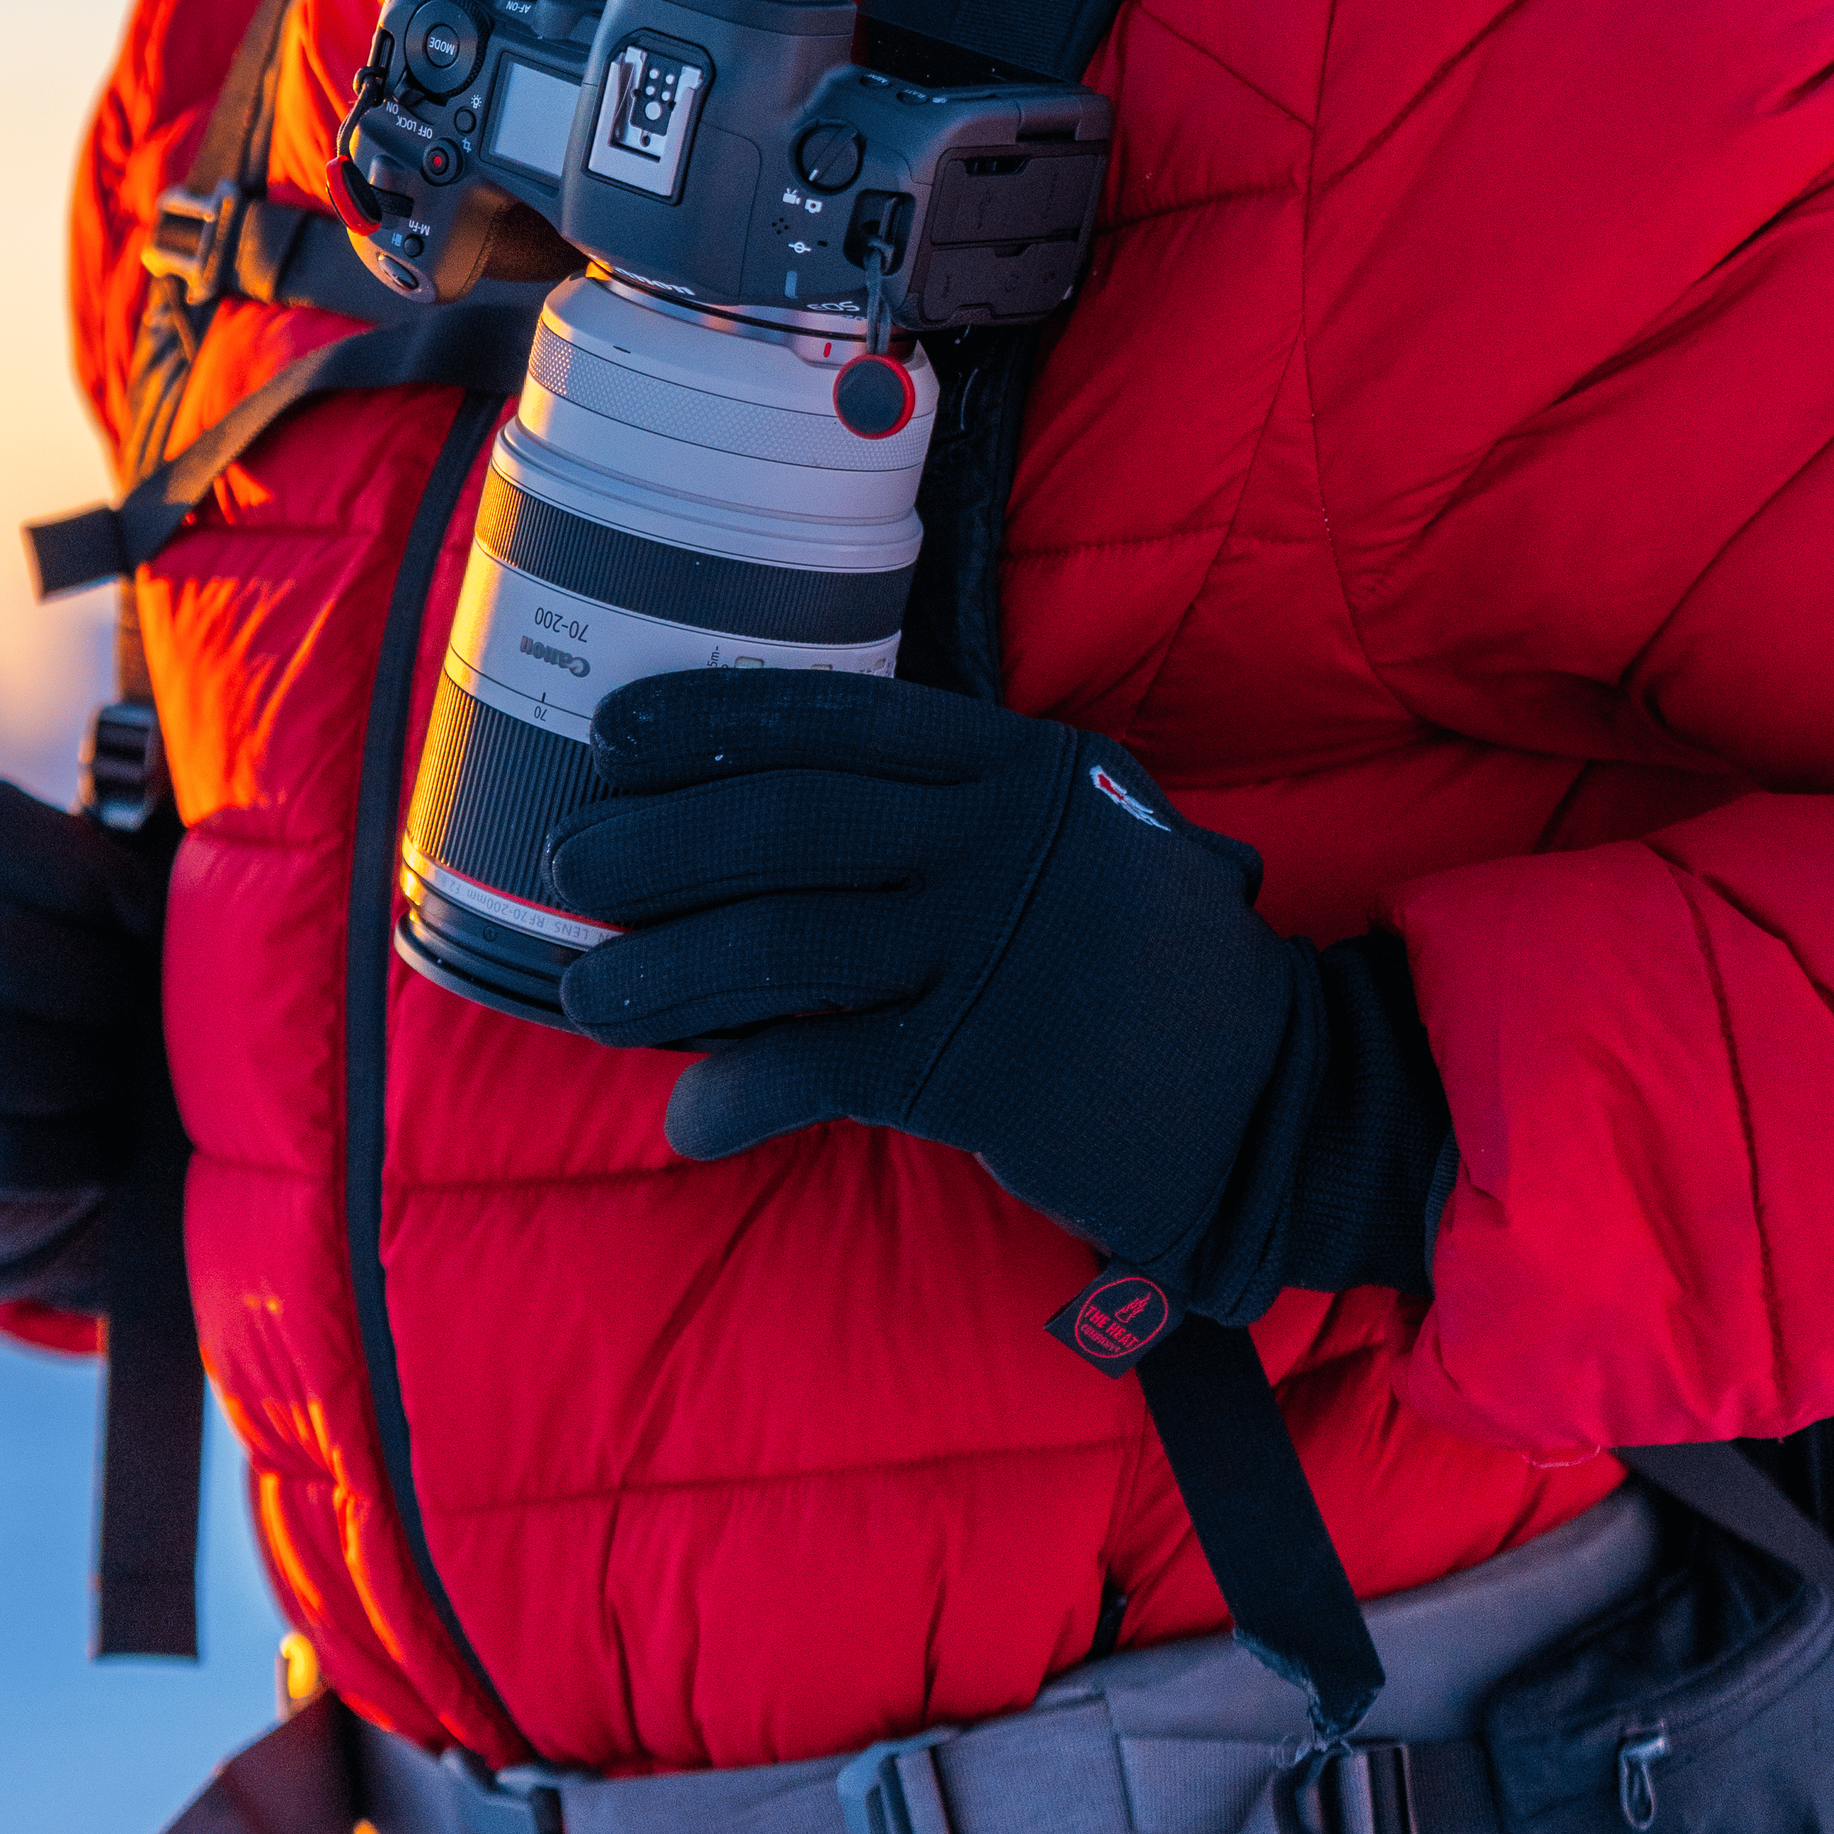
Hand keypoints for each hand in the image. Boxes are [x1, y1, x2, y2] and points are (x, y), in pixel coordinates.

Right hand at [0, 777, 167, 1309]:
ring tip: (114, 1075)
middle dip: (93, 985)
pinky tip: (97, 1142)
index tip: (147, 916)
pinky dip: (68, 1151)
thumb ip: (106, 840)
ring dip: (83, 1072)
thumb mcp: (36, 889)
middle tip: (135, 1009)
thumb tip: (196, 783)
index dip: (84, 870)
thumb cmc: (20, 970)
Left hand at [547, 672, 1448, 1319]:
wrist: (1266, 1093)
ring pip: (779, 945)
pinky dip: (737, 1090)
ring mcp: (986, 953)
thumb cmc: (1147, 959)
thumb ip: (962, 803)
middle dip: (654, 842)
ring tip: (585, 999)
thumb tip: (789, 801)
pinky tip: (690, 1114)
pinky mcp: (976, 1068)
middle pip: (784, 824)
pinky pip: (820, 1068)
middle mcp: (993, 844)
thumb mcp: (1079, 828)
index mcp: (1013, 767)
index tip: (614, 733)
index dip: (714, 719)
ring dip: (660, 973)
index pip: (838, 718)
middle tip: (567, 862)